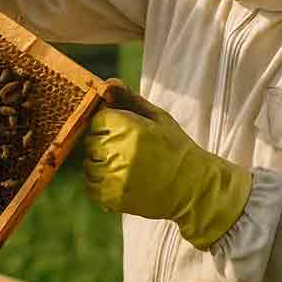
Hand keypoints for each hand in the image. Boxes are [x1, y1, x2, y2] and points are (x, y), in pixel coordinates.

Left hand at [82, 81, 253, 249]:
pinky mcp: (113, 198)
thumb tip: (107, 82)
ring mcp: (114, 177)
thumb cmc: (176, 148)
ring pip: (89, 165)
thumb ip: (130, 99)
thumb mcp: (158, 118)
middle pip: (90, 141)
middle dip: (103, 143)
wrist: (192, 187)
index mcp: (130, 128)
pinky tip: (118, 179)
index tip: (122, 130)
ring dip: (100, 164)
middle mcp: (119, 152)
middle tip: (125, 150)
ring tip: (123, 165)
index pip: (98, 119)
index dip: (108, 123)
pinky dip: (99, 183)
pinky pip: (91, 187)